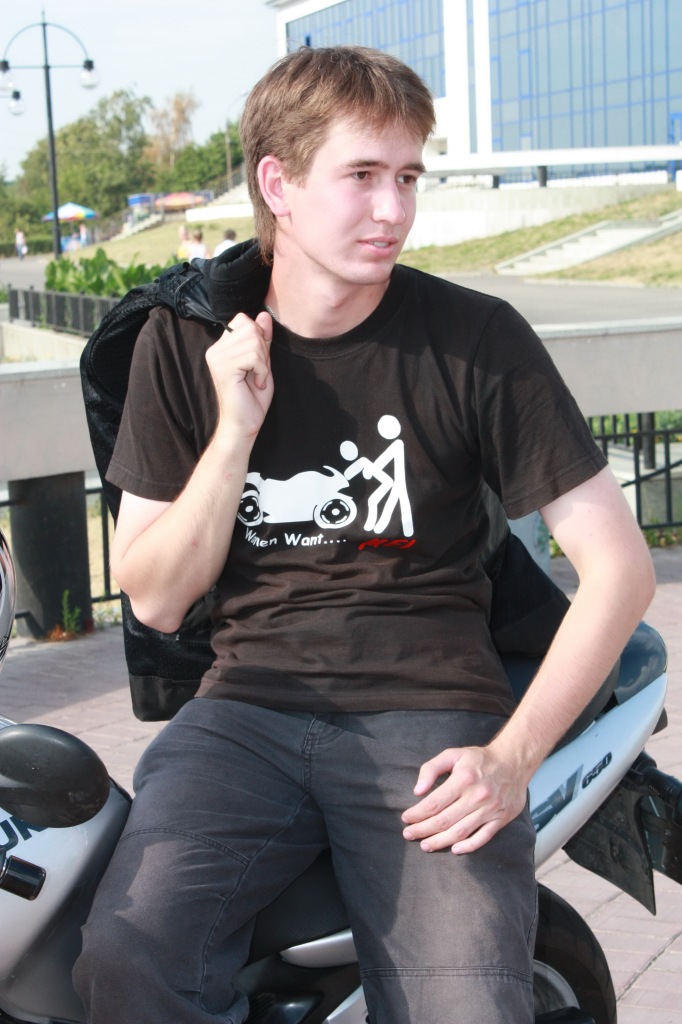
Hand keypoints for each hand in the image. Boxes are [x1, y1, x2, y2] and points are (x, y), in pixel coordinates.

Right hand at [206, 311, 273, 440]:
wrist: (244, 423)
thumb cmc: (252, 397)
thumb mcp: (262, 362)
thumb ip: (263, 339)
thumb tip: (264, 314)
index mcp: (222, 347)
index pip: (243, 320)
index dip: (259, 336)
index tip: (259, 360)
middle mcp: (215, 350)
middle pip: (251, 328)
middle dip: (263, 350)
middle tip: (259, 371)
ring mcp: (217, 358)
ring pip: (254, 342)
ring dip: (264, 363)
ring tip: (257, 379)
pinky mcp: (224, 368)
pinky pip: (253, 356)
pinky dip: (262, 370)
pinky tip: (257, 383)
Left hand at [401, 743, 529, 853]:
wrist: (513, 761)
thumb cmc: (479, 759)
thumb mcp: (453, 754)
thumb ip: (431, 768)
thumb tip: (417, 790)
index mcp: (463, 779)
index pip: (434, 803)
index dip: (417, 814)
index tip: (406, 818)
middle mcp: (477, 796)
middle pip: (444, 821)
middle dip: (423, 830)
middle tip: (409, 834)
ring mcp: (490, 810)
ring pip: (461, 832)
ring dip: (440, 841)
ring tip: (425, 845)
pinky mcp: (500, 819)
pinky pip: (483, 837)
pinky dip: (468, 846)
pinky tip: (454, 849)